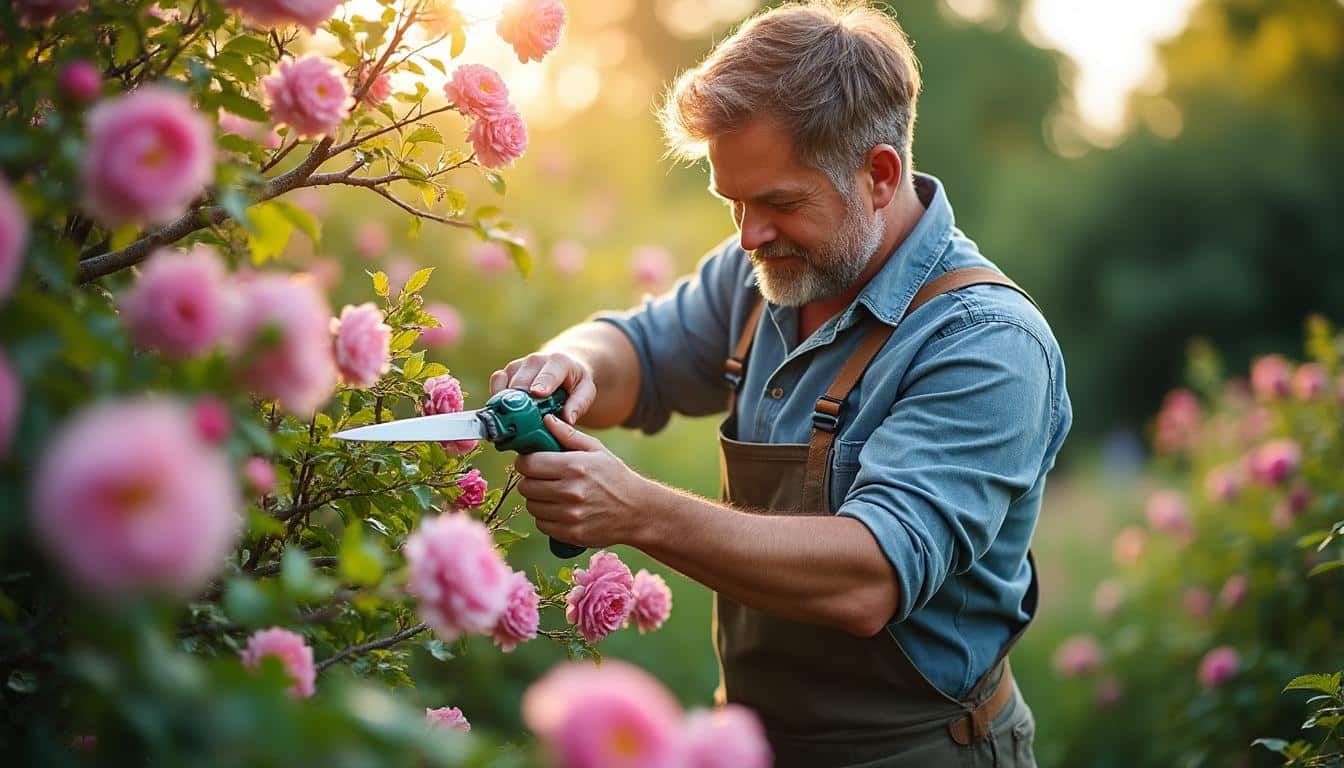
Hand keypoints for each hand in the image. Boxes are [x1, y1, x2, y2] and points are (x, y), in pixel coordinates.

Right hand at [489, 351, 594, 423]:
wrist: (562, 366)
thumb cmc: (575, 382)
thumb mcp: (586, 390)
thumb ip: (579, 403)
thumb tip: (568, 419)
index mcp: (558, 362)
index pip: (549, 374)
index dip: (542, 383)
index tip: (537, 393)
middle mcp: (536, 360)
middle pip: (523, 382)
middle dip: (521, 402)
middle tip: (523, 424)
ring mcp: (519, 364)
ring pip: (506, 382)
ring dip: (506, 402)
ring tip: (511, 421)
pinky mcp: (507, 370)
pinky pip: (496, 381)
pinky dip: (497, 396)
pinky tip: (503, 410)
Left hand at [514, 415, 649, 548]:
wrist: (638, 512)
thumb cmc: (616, 477)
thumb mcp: (597, 450)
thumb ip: (568, 435)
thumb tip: (546, 420)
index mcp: (574, 466)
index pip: (528, 464)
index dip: (525, 461)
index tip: (531, 462)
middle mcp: (570, 491)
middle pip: (526, 486)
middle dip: (530, 480)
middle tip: (542, 479)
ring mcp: (570, 515)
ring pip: (532, 506)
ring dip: (538, 500)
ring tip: (553, 494)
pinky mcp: (571, 534)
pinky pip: (541, 524)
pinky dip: (546, 518)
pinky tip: (559, 510)